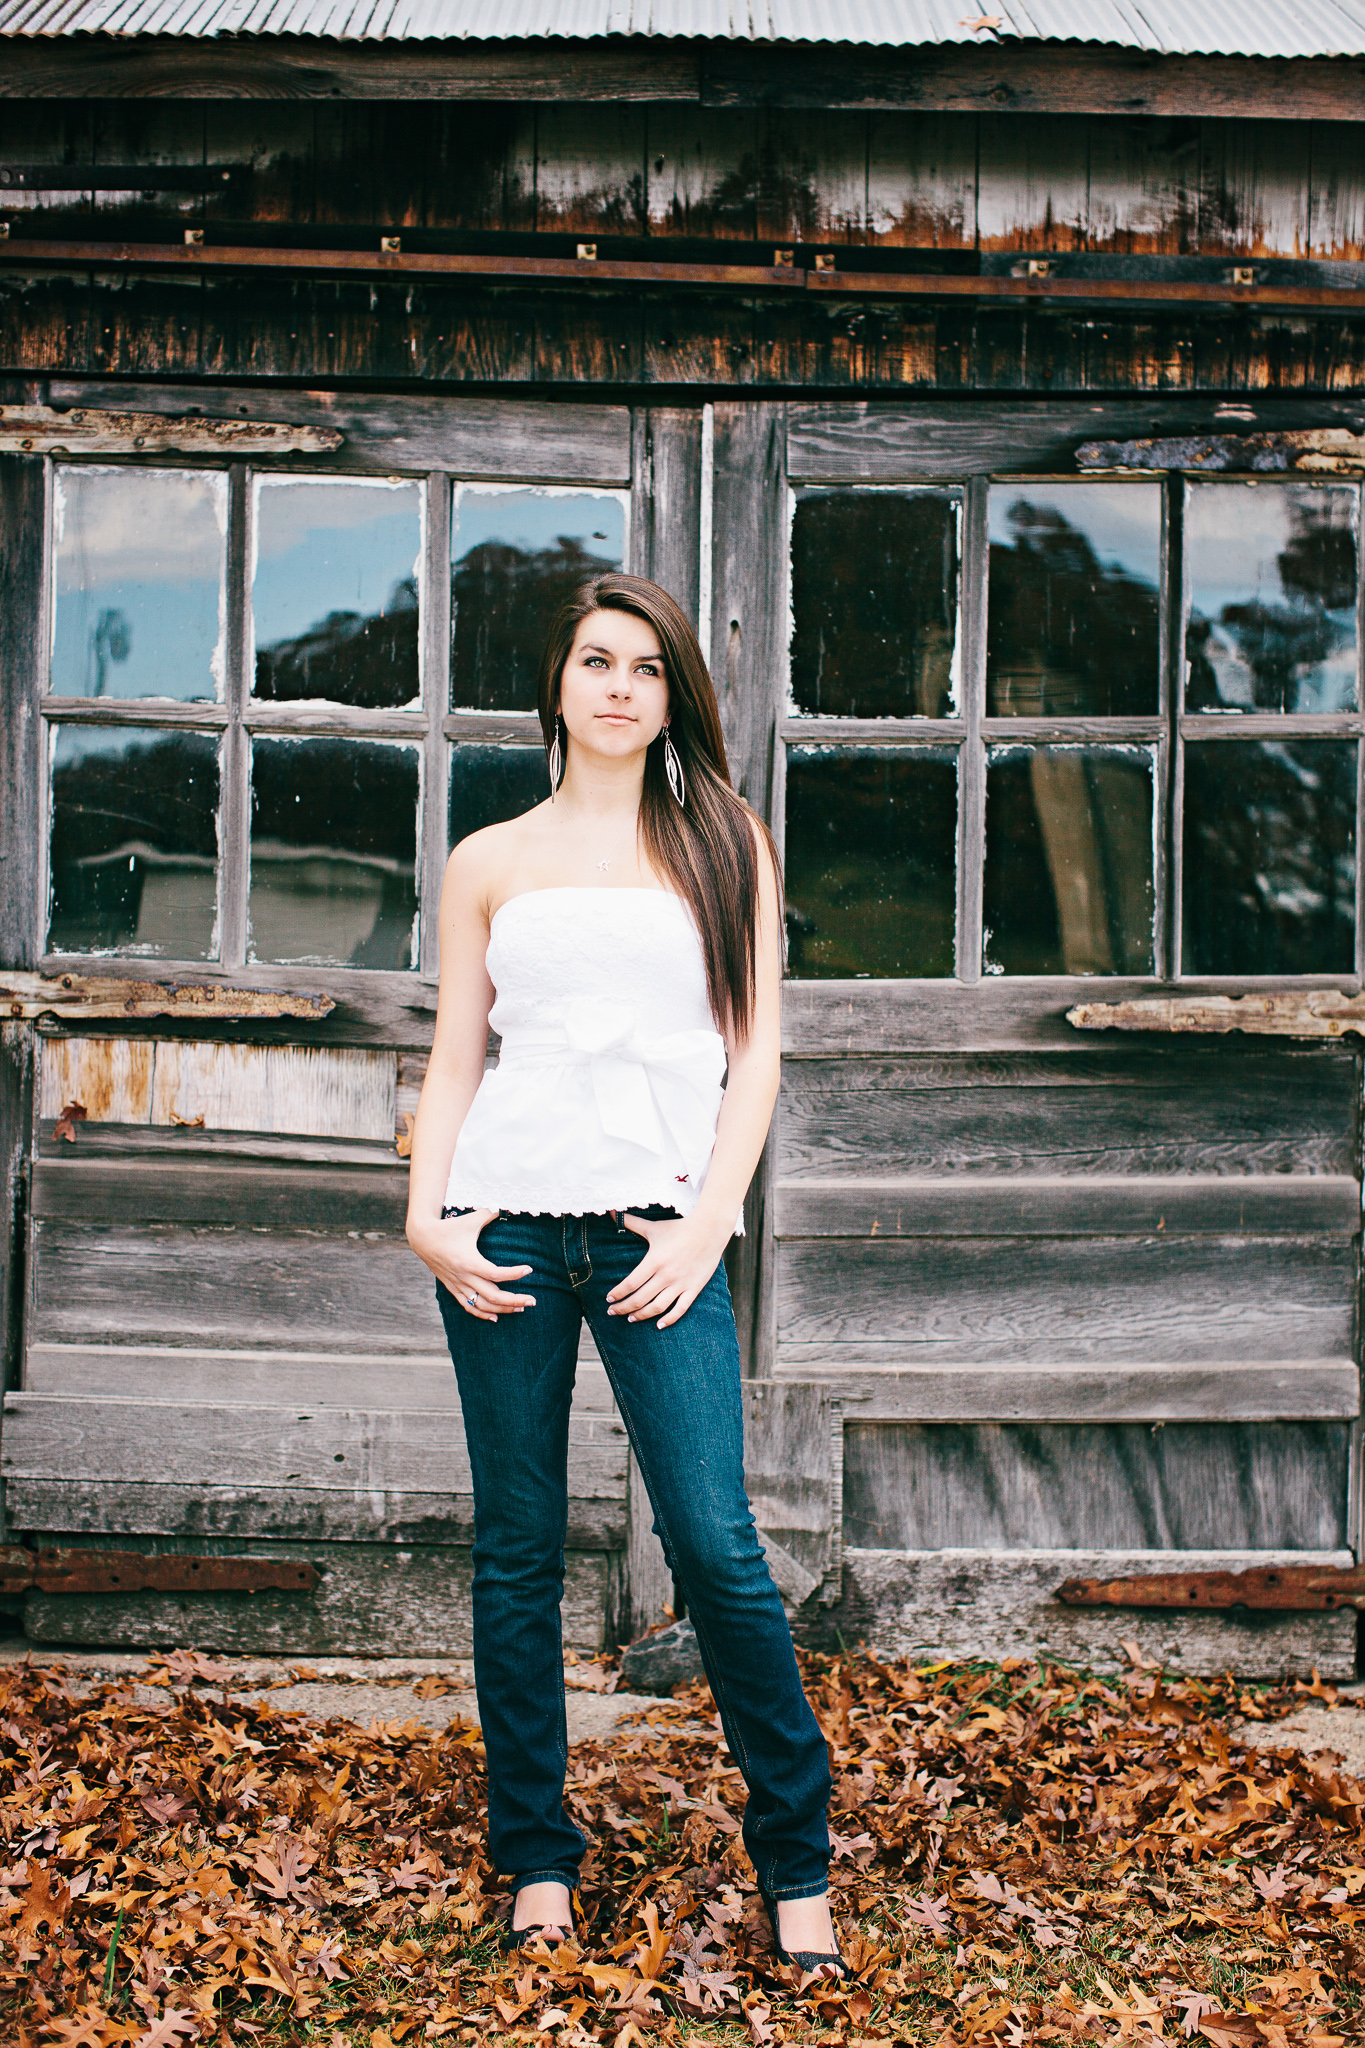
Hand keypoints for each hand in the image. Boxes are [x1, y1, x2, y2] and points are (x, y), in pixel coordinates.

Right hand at [406, 1207, 535, 1323]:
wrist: (422, 1238)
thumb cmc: (448, 1228)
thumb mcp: (470, 1219)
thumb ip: (490, 1213)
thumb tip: (507, 1207)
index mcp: (469, 1261)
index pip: (496, 1274)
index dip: (515, 1274)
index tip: (529, 1269)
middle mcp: (464, 1277)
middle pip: (493, 1296)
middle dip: (515, 1300)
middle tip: (533, 1301)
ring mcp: (458, 1285)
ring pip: (483, 1305)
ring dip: (503, 1309)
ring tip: (520, 1308)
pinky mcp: (453, 1288)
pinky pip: (469, 1306)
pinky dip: (482, 1314)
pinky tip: (495, 1317)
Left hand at [605, 1210, 728, 1328]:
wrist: (709, 1230)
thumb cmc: (679, 1228)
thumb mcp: (654, 1227)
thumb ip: (632, 1223)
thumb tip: (612, 1213)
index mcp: (654, 1261)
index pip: (631, 1283)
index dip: (618, 1294)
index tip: (609, 1298)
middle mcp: (666, 1275)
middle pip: (640, 1298)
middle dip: (624, 1307)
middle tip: (613, 1312)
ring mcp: (680, 1283)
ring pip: (657, 1307)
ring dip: (641, 1315)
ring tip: (631, 1318)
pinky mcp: (693, 1288)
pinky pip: (680, 1309)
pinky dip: (669, 1319)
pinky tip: (659, 1325)